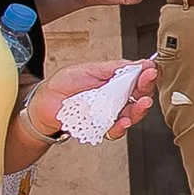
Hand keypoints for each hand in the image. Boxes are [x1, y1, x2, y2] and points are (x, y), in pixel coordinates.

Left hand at [27, 57, 158, 142]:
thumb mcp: (89, 69)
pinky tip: (122, 122)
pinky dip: (120, 128)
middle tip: (146, 84)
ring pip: (132, 115)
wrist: (43, 103)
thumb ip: (114, 67)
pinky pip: (115, 131)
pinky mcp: (101, 127)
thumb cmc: (63, 85)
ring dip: (139, 111)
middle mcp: (116, 98)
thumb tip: (138, 63)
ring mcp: (109, 114)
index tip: (150, 70)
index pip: (138, 79)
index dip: (146, 75)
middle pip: (139, 97)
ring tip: (141, 104)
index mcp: (115, 82)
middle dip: (146, 91)